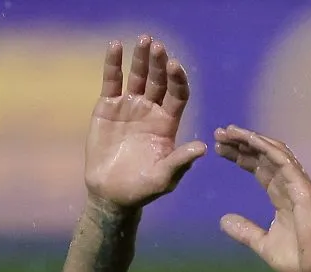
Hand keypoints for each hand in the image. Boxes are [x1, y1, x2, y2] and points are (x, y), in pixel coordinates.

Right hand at [84, 35, 206, 208]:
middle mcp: (152, 111)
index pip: (178, 95)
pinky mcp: (108, 107)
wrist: (112, 193)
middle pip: (159, 80)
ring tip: (143, 39)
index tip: (175, 66)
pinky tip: (115, 46)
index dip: (178, 80)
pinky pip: (112, 81)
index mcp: (168, 124)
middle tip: (158, 47)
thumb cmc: (143, 189)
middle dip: (159, 63)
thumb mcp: (165, 178)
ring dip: (140, 58)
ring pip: (137, 76)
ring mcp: (130, 106)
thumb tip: (202, 147)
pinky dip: (113, 63)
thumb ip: (180, 161)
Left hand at [213, 125, 310, 271]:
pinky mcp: (303, 187)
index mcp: (282, 197)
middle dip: (241, 144)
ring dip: (250, 140)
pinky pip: (283, 160)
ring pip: (272, 153)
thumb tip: (223, 220)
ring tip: (228, 131)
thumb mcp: (263, 244)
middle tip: (219, 134)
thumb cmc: (299, 260)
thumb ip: (245, 230)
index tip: (220, 149)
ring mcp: (298, 184)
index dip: (241, 157)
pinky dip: (266, 147)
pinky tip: (249, 138)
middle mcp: (290, 186)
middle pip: (263, 157)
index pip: (260, 169)